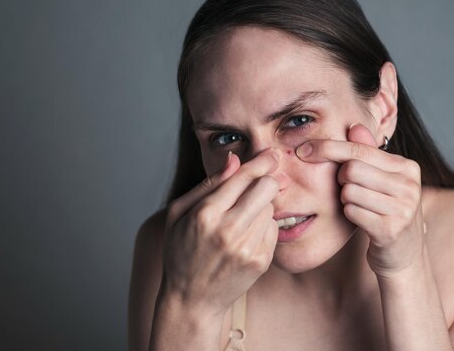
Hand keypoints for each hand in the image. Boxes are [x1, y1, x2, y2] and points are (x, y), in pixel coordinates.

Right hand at [161, 148, 280, 315]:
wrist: (191, 300)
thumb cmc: (181, 251)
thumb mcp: (179, 213)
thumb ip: (208, 184)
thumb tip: (234, 159)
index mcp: (205, 214)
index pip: (242, 177)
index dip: (261, 162)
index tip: (271, 154)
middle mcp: (228, 230)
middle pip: (266, 187)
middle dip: (266, 181)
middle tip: (259, 184)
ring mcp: (246, 248)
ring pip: (271, 207)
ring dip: (262, 207)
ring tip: (242, 219)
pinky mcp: (260, 261)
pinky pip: (274, 229)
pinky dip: (264, 227)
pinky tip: (246, 236)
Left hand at [296, 124, 425, 277]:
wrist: (404, 254)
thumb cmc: (387, 211)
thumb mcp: (382, 181)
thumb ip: (368, 153)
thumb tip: (354, 126)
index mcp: (407, 167)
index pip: (360, 149)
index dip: (328, 147)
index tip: (303, 150)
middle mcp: (409, 185)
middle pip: (352, 169)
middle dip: (342, 180)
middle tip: (350, 191)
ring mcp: (403, 208)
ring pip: (349, 191)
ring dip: (346, 200)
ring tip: (360, 207)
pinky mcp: (391, 230)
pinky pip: (352, 212)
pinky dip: (349, 215)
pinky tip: (362, 220)